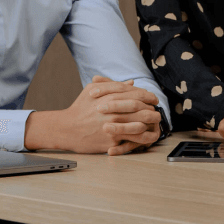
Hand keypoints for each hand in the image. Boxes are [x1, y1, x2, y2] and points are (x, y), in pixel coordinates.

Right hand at [25, 76, 161, 154]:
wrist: (66, 129)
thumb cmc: (80, 108)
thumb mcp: (92, 90)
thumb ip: (112, 84)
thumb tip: (132, 83)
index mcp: (110, 97)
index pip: (136, 95)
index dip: (149, 97)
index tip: (154, 99)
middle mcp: (113, 111)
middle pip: (142, 110)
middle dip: (153, 110)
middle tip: (157, 112)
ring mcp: (113, 126)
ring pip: (140, 125)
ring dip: (150, 124)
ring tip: (155, 123)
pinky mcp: (111, 140)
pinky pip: (131, 139)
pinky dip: (141, 136)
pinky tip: (146, 134)